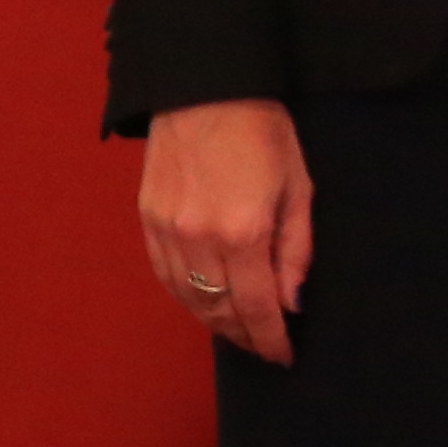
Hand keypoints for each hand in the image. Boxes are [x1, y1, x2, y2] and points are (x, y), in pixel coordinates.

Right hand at [137, 99, 311, 360]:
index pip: (258, 307)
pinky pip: (165, 275)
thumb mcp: (300, 187)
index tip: (285, 356)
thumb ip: (296, 250)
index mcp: (243, 232)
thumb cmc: (265, 132)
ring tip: (240, 331)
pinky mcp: (147, 218)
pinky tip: (204, 303)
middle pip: (220, 310)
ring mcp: (167, 230)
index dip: (272, 339)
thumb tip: (292, 301)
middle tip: (265, 348)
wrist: (206, 90)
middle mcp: (199, 238)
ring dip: (215, 321)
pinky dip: (185, 297)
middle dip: (245, 336)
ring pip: (189, 298)